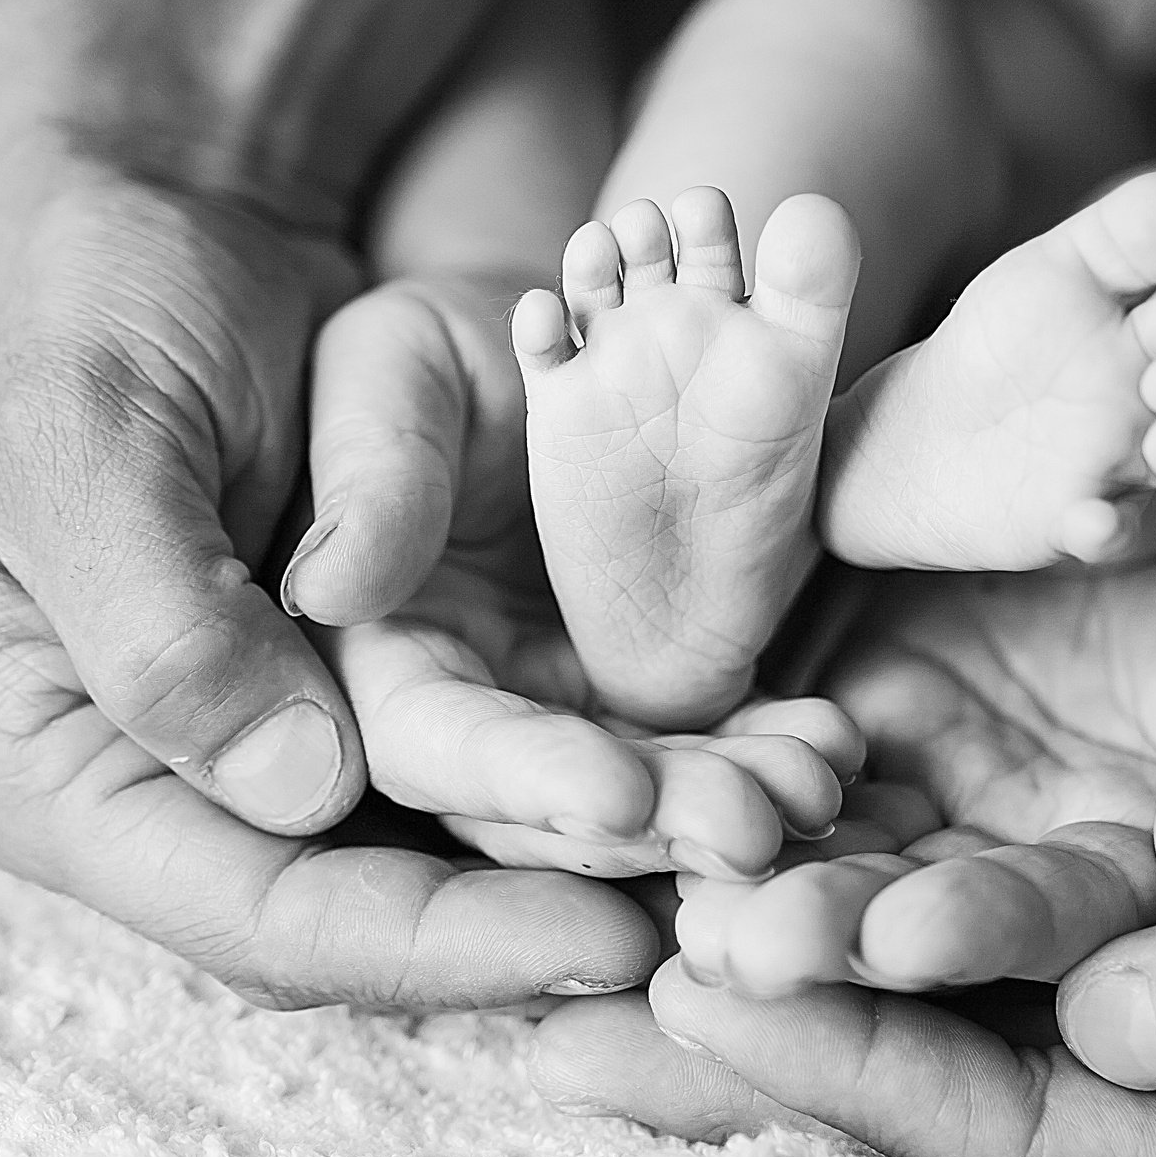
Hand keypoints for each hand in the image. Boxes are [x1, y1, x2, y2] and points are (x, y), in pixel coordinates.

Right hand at [0, 178, 659, 1006]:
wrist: (170, 239)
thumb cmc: (93, 319)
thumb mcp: (85, 445)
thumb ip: (162, 627)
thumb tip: (300, 792)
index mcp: (61, 778)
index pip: (260, 917)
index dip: (431, 947)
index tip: (597, 936)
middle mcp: (183, 803)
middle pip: (383, 915)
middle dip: (557, 913)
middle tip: (729, 886)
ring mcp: (286, 753)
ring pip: (460, 854)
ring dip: (613, 856)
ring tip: (762, 835)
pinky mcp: (375, 698)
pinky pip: (499, 766)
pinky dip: (612, 771)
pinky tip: (728, 764)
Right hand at [291, 275, 856, 881]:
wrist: (534, 329)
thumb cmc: (432, 345)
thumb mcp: (386, 377)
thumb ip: (368, 479)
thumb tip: (327, 595)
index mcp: (372, 654)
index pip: (436, 749)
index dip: (525, 781)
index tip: (619, 796)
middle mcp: (464, 711)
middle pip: (547, 814)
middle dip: (656, 826)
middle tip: (756, 827)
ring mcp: (554, 713)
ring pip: (636, 799)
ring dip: (722, 807)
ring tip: (815, 791)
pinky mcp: (632, 693)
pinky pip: (695, 749)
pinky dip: (757, 752)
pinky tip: (829, 749)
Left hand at [534, 558, 1155, 1156]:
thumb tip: (1111, 1031)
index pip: (1036, 1142)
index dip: (867, 1071)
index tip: (712, 993)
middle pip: (950, 1080)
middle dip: (782, 1028)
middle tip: (606, 979)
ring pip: (943, 989)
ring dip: (797, 939)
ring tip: (641, 894)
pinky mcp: (1146, 894)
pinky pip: (981, 888)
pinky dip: (870, 853)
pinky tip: (754, 808)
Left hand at [669, 506, 1155, 995]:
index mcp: (1125, 873)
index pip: (1054, 922)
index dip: (982, 931)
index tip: (906, 936)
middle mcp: (1006, 859)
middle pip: (910, 911)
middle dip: (827, 934)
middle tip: (738, 946)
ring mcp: (920, 792)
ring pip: (827, 846)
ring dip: (753, 876)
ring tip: (681, 902)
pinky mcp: (846, 719)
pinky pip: (776, 755)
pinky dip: (729, 773)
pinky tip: (665, 792)